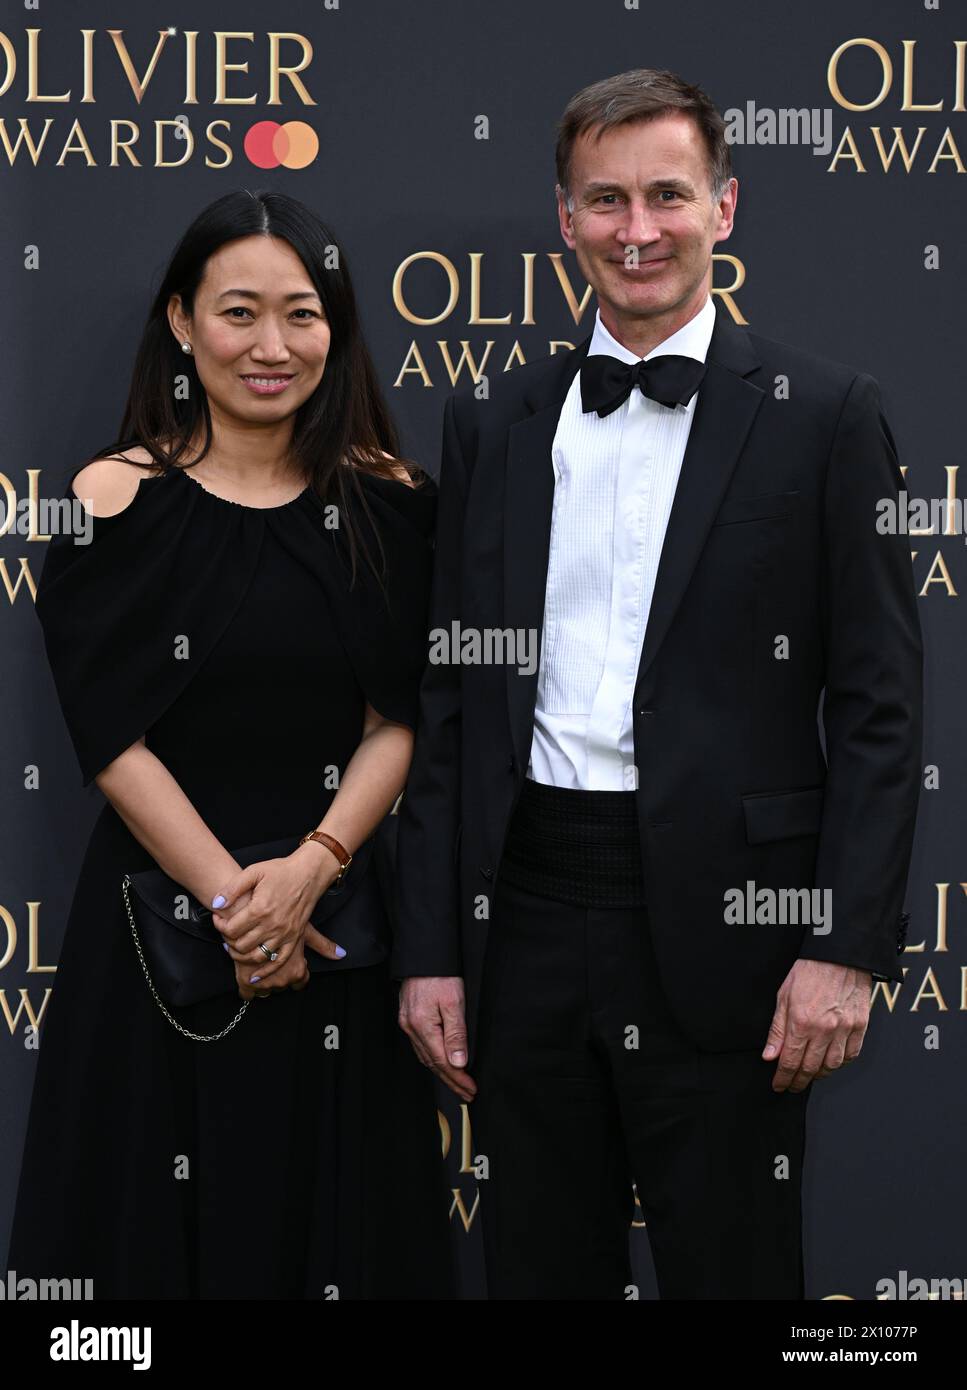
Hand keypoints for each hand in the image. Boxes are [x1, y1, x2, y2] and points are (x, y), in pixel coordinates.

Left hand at [211, 845, 344, 990]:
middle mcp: (273, 925)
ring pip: (257, 956)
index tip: (218, 918)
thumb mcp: (254, 872)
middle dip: (228, 940)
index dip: (219, 925)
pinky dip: (265, 971)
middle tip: (226, 931)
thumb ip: (232, 888)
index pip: (231, 929)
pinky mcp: (294, 938)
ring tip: (235, 946)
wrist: (309, 873)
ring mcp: (285, 934)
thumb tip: (216, 904)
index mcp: (260, 909)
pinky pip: (278, 961)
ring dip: (241, 956)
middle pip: (241, 945)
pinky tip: (255, 975)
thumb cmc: (281, 871)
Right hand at [399, 977, 476, 1102]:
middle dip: (451, 1081)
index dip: (458, 1078)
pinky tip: (441, 1063)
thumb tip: (459, 1063)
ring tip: (458, 1084)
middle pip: (432, 1064)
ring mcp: (407, 1024)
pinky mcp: (408, 1018)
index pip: (442, 1062)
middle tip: (467, 1094)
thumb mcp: (454, 1002)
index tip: (472, 1089)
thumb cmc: (440, 974)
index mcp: (422, 1026)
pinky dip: (433, 1059)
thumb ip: (456, 1034)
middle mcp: (411, 1028)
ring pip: (425, 1057)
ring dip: (442, 1073)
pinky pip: (421, 1047)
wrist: (423, 954)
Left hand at [763, 959, 871, 1092]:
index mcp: (802, 1022)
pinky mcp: (861, 1026)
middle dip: (798, 1081)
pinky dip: (840, 1063)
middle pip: (810, 1068)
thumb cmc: (810, 970)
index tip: (779, 1085)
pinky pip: (851, 1054)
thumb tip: (770, 1056)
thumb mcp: (784, 996)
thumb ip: (777, 1030)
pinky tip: (831, 1063)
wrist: (840, 955)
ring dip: (819, 1075)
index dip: (783, 1078)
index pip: (790, 1061)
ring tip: (809, 1075)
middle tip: (792, 1086)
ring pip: (832, 1066)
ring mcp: (845, 1029)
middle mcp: (824, 1029)